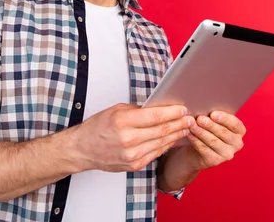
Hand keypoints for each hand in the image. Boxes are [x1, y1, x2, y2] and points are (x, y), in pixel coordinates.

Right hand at [72, 103, 191, 172]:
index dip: (172, 112)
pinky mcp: (135, 165)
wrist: (83, 149)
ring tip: (186, 128)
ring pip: (162, 143)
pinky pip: (156, 153)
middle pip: (162, 130)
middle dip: (179, 123)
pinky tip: (173, 139)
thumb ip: (138, 110)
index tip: (183, 109)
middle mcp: (128, 139)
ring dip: (176, 135)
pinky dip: (167, 145)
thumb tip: (159, 108)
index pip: (155, 116)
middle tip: (190, 118)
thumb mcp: (116, 110)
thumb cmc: (98, 127)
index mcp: (123, 122)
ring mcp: (132, 155)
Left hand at [184, 111, 245, 169]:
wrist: (198, 149)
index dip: (224, 119)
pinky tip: (189, 134)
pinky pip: (204, 149)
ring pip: (213, 141)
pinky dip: (196, 140)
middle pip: (223, 133)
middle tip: (199, 118)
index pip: (235, 124)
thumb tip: (204, 106)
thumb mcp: (214, 121)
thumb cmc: (208, 129)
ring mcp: (227, 154)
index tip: (213, 114)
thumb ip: (214, 115)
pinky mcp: (215, 161)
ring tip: (191, 125)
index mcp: (239, 131)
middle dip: (210, 125)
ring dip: (201, 132)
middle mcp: (237, 143)